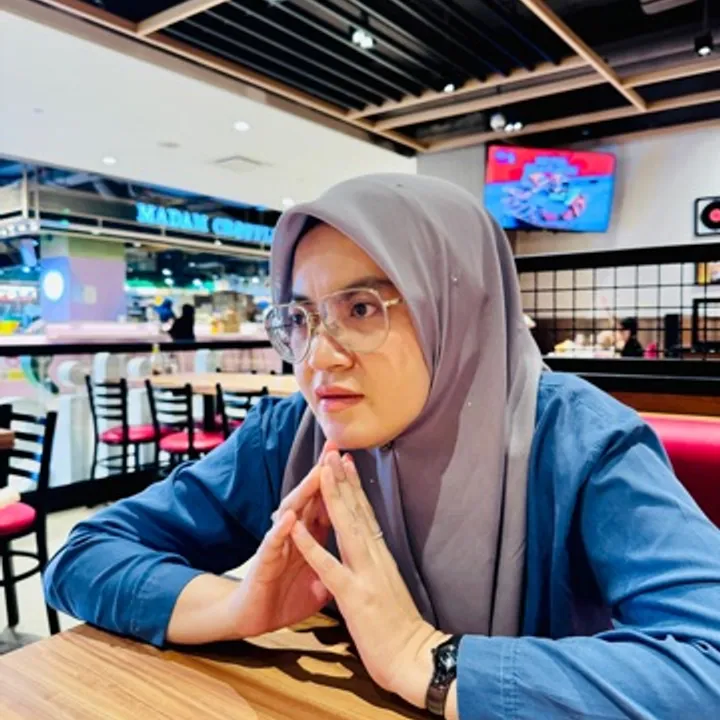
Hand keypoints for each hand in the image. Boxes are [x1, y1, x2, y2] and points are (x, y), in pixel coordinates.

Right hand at [227, 442, 335, 638]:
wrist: (252, 619)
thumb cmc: (284, 597)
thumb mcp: (319, 584)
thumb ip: (334, 568)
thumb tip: (355, 561)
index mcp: (310, 537)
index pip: (326, 503)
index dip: (339, 483)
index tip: (352, 460)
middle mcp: (294, 535)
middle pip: (309, 498)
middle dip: (321, 473)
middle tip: (333, 448)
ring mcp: (278, 545)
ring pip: (291, 512)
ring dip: (303, 493)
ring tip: (317, 474)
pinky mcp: (263, 563)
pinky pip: (272, 544)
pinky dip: (281, 531)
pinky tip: (289, 519)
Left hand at [290, 451, 449, 707]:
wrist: (417, 660)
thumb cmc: (401, 630)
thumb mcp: (389, 589)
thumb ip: (378, 566)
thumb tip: (371, 549)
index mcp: (382, 557)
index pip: (366, 514)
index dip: (355, 486)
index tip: (346, 462)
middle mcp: (376, 558)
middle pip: (357, 511)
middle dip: (343, 478)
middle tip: (333, 449)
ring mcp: (366, 574)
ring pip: (346, 527)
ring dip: (332, 496)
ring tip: (321, 470)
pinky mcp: (355, 595)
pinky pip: (328, 566)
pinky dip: (311, 544)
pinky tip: (297, 527)